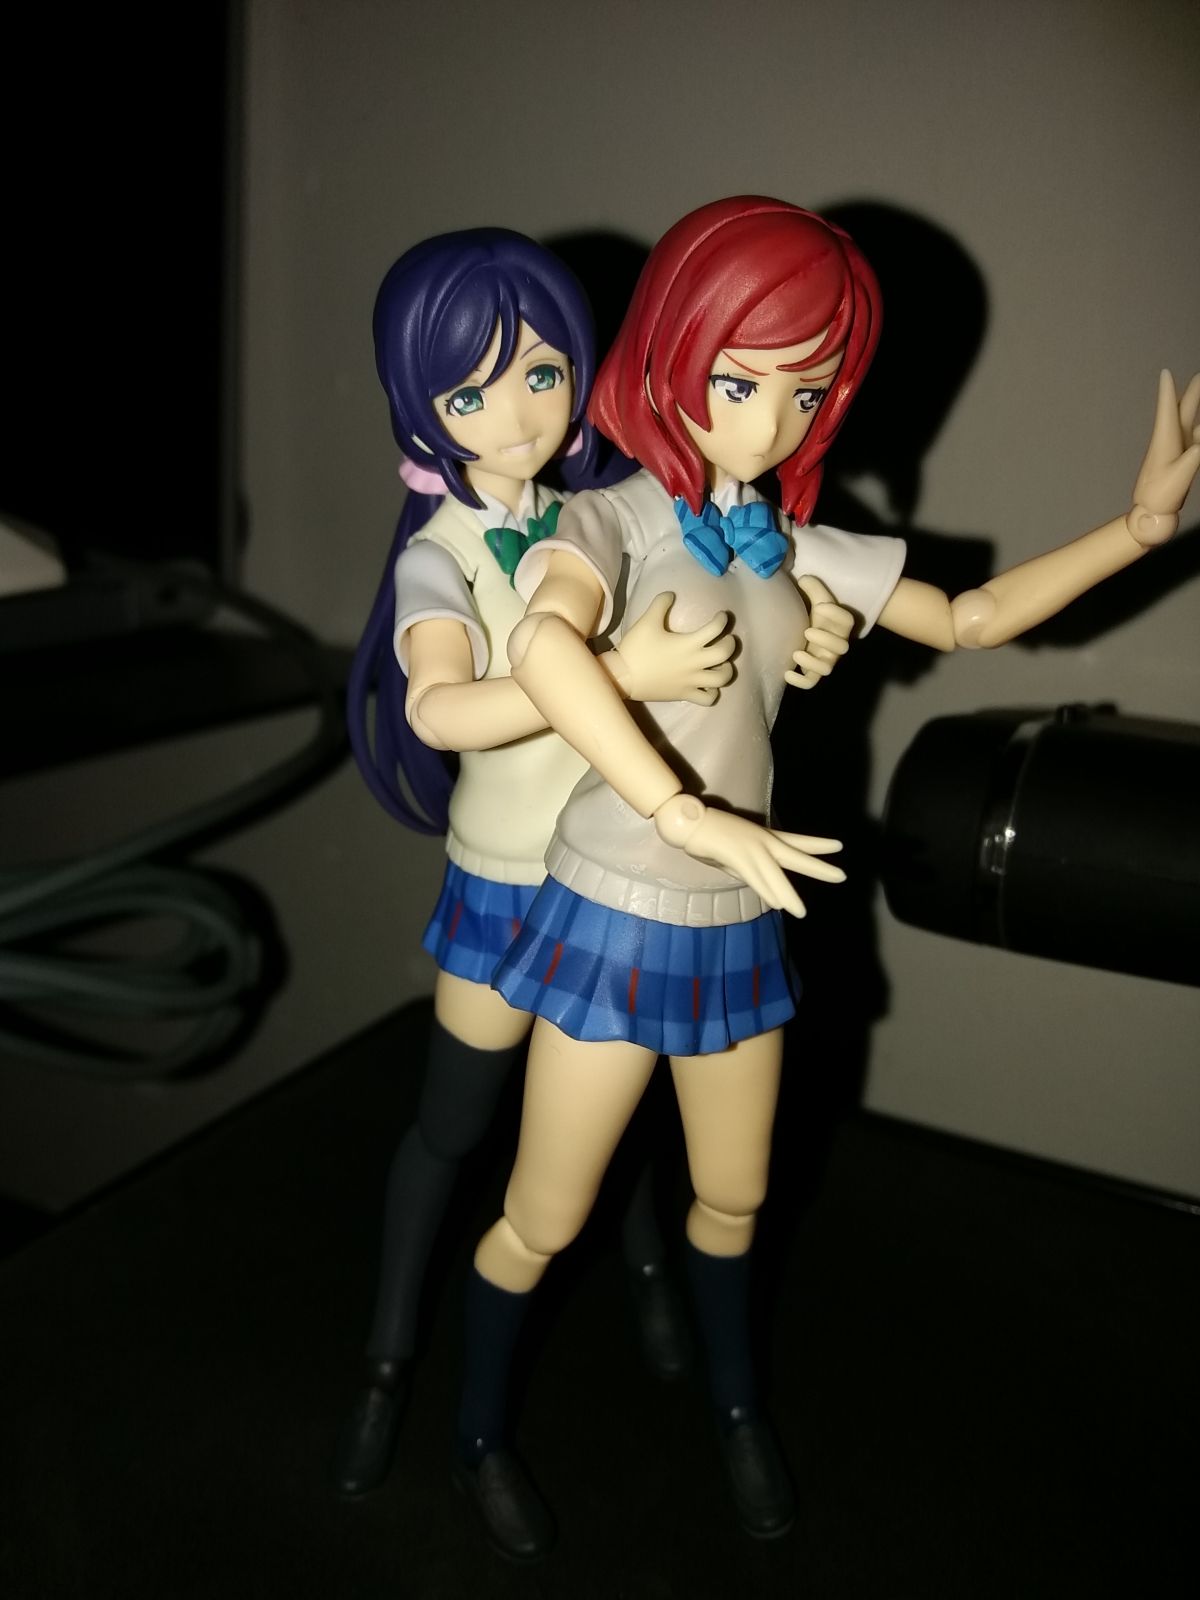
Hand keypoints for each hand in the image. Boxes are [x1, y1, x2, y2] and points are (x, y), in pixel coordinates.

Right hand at [609, 592, 734, 704]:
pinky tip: (708, 685)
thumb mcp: (647, 621)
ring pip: (722, 679)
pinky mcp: (685, 695)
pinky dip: (713, 692)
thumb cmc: (636, 648)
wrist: (623, 676)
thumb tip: (671, 594)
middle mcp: (694, 663)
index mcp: (688, 644)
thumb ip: (660, 604)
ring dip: (727, 669)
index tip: (720, 616)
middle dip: (730, 643)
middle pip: (725, 653)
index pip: (715, 629)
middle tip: (726, 639)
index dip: (722, 620)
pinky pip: (708, 698)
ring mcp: (691, 681)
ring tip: (721, 664)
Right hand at [654, 794, 843, 918]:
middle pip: (796, 856)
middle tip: (842, 876)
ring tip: (800, 912)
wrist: (688, 820)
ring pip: (774, 875)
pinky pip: (754, 878)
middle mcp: (763, 841)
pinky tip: (777, 904)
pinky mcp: (736, 855)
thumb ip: (748, 868)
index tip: (838, 846)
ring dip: (787, 895)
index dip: (818, 845)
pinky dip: (765, 891)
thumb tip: (759, 885)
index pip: (797, 841)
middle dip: (819, 868)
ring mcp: (751, 848)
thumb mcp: (733, 854)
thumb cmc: (708, 835)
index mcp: (764, 838)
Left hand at [786, 575, 853, 688]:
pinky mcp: (813, 671)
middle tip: (807, 631)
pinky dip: (800, 681)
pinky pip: (810, 682)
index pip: (847, 621)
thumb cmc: (815, 612)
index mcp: (840, 624)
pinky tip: (787, 673)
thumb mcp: (816, 597)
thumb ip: (812, 587)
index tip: (821, 607)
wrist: (808, 627)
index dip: (836, 614)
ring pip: (826, 669)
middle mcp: (837, 643)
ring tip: (796, 653)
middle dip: (825, 640)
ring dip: (812, 662)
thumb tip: (803, 579)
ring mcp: (826, 659)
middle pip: (841, 647)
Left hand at [1127, 370, 1199, 546]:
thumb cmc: (1160, 495)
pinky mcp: (1180, 457)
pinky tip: (1199, 426)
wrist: (1151, 513)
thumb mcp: (1180, 474)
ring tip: (1199, 388)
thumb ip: (1195, 455)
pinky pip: (1194, 435)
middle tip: (1199, 375)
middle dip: (1193, 391)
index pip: (1168, 409)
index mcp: (1165, 439)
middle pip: (1183, 409)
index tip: (1165, 372)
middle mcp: (1170, 439)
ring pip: (1188, 419)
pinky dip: (1199, 426)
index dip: (1168, 390)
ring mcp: (1176, 448)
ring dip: (1195, 404)